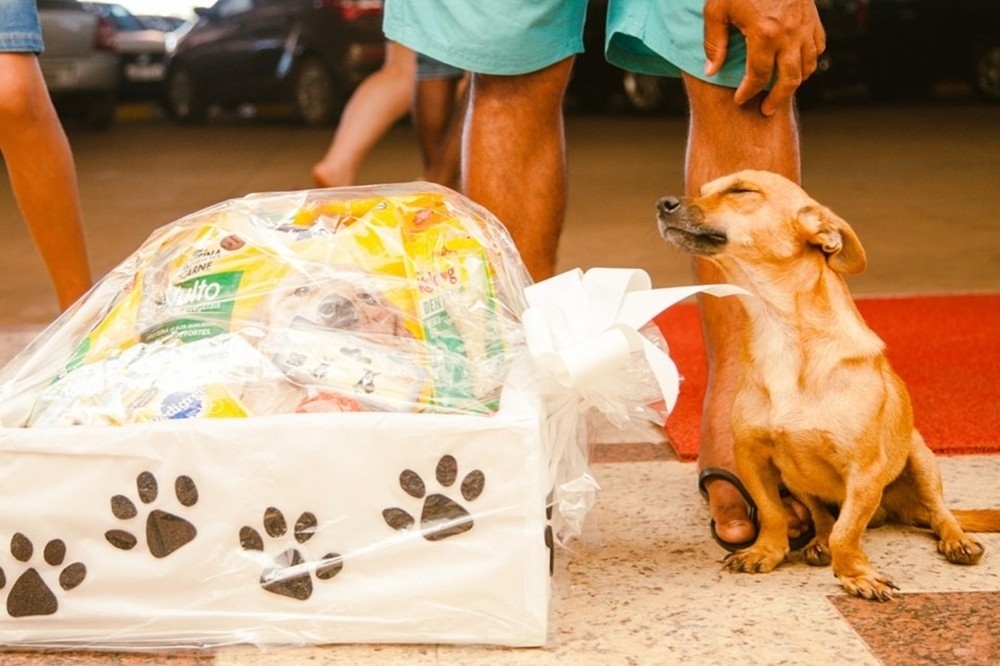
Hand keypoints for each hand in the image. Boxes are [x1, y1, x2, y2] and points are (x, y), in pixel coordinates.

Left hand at [703, 0, 825, 115]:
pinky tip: (797, 65)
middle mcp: (789, 34)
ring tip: (780, 91)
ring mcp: (805, 26)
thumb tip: (711, 71)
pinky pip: (818, 47)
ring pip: (808, 66)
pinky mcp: (814, 18)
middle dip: (777, 99)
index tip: (740, 99)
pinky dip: (810, 61)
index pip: (758, 76)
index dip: (748, 92)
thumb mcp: (717, 9)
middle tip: (765, 110)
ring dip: (795, 82)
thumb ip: (714, 42)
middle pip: (789, 80)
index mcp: (764, 34)